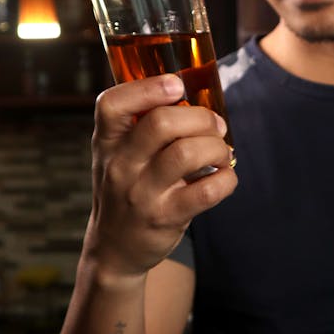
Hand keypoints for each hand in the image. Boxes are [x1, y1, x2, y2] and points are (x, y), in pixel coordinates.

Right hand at [87, 73, 236, 282]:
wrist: (114, 248)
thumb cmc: (126, 188)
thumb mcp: (119, 154)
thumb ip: (143, 125)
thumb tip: (196, 97)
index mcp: (108, 142)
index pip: (112, 104)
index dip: (148, 87)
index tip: (176, 85)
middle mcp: (120, 165)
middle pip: (161, 123)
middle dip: (200, 117)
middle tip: (216, 126)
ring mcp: (142, 193)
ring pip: (187, 153)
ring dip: (217, 147)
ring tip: (222, 153)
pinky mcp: (166, 217)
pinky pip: (206, 191)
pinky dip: (226, 179)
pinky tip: (224, 177)